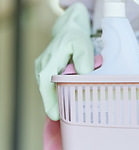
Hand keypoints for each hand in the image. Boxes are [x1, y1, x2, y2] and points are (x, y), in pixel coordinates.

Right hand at [35, 3, 93, 119]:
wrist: (70, 28)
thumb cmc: (76, 36)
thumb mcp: (82, 44)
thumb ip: (83, 58)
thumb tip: (84, 73)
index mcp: (48, 63)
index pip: (46, 86)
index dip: (50, 102)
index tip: (56, 116)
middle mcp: (42, 67)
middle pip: (46, 91)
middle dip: (54, 105)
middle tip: (66, 120)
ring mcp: (44, 69)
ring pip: (49, 89)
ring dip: (57, 100)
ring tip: (69, 113)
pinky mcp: (49, 70)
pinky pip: (52, 84)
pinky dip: (59, 92)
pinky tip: (69, 100)